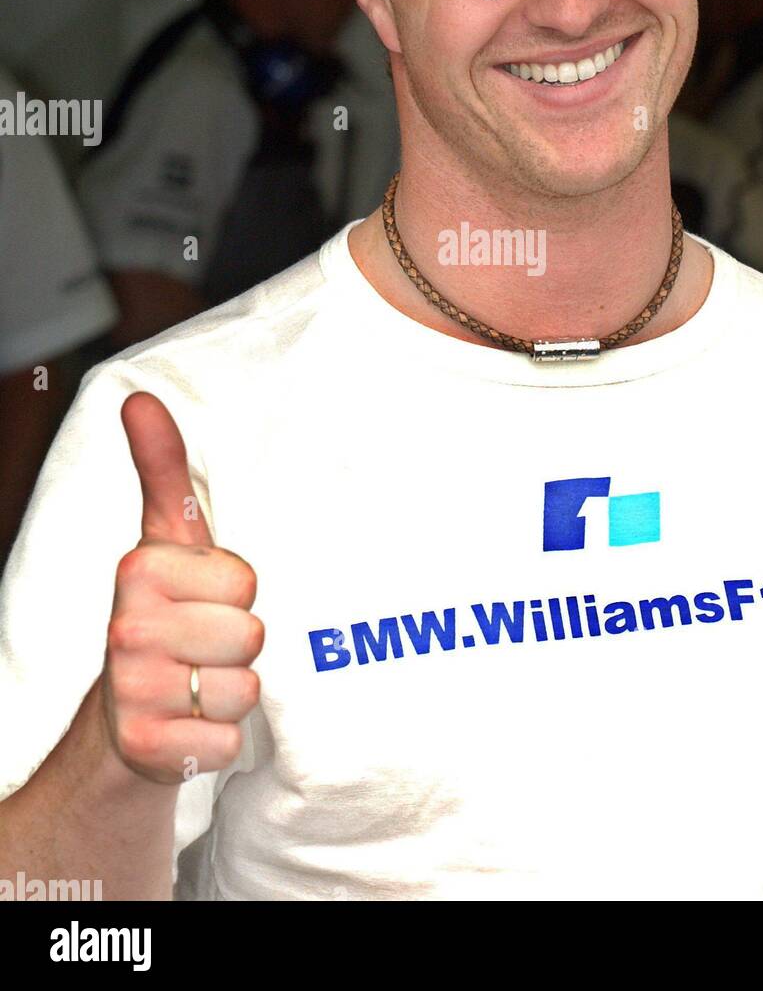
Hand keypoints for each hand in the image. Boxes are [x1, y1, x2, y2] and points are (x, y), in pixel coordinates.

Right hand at [101, 391, 263, 783]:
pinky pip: (230, 739)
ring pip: (245, 688)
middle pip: (250, 634)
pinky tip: (192, 724)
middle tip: (205, 645)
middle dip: (239, 643)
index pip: (244, 580)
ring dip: (233, 691)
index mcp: (139, 569)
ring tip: (199, 682)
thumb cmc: (167, 612)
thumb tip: (141, 399)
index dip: (237, 593)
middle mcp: (127, 629)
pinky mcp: (149, 749)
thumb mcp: (168, 541)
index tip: (205, 598)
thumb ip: (163, 469)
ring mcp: (135, 692)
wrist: (126, 716)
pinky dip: (222, 737)